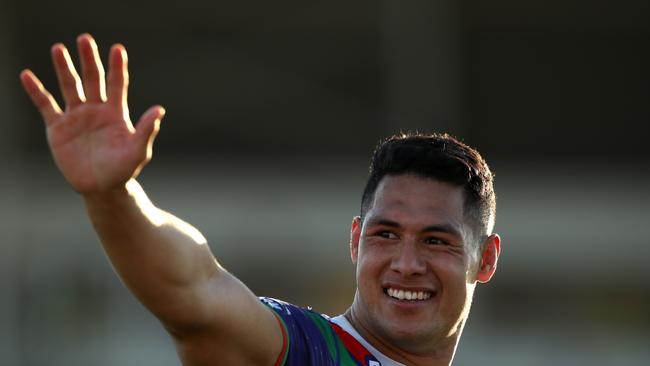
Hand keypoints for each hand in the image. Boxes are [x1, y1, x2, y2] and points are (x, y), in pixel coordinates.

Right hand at [20, 33, 164, 193]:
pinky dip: (36, 91)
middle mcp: (96, 109)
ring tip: (59, 48)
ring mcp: (77, 116)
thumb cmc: (124, 169)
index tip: (117, 49)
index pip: (118, 84)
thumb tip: (160, 110)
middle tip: (84, 38)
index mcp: (116, 112)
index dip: (117, 67)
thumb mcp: (138, 150)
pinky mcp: (58, 127)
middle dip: (89, 59)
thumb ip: (146, 130)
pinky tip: (27, 76)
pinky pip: (46, 105)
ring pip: (70, 86)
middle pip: (92, 79)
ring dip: (64, 68)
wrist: (102, 188)